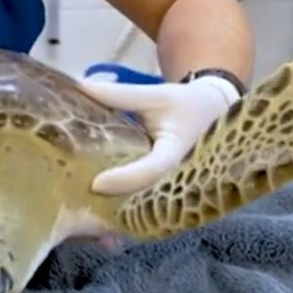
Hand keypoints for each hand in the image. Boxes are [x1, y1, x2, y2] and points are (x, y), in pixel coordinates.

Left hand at [78, 75, 239, 195]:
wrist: (213, 114)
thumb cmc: (185, 104)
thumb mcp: (155, 96)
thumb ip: (119, 95)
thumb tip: (80, 86)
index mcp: (176, 154)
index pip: (152, 171)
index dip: (125, 179)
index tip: (96, 184)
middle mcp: (176, 179)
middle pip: (143, 196)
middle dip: (113, 200)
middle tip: (79, 196)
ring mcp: (171, 190)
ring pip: (141, 205)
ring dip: (114, 206)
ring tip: (83, 202)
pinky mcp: (163, 192)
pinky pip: (140, 201)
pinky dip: (119, 200)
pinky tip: (94, 199)